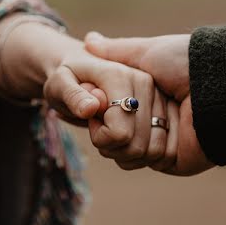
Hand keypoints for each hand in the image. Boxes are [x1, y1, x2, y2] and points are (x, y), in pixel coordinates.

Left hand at [41, 42, 171, 169]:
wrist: (81, 70)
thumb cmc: (67, 78)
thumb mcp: (58, 84)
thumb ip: (71, 95)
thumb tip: (92, 108)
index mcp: (120, 75)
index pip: (120, 132)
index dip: (100, 138)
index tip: (90, 120)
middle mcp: (146, 83)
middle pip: (138, 146)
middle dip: (112, 149)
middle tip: (98, 129)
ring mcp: (160, 96)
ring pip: (153, 152)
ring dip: (127, 154)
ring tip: (110, 135)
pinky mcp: (167, 108)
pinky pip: (162, 150)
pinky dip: (141, 154)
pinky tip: (124, 141)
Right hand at [84, 32, 213, 175]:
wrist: (219, 87)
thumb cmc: (183, 64)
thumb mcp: (145, 52)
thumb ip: (116, 51)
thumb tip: (89, 41)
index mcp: (148, 97)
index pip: (110, 109)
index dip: (100, 106)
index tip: (94, 98)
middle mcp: (153, 120)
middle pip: (112, 133)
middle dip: (110, 123)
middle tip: (113, 111)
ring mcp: (162, 141)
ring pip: (123, 151)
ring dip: (127, 136)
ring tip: (145, 119)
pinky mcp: (171, 159)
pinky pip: (142, 160)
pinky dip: (142, 148)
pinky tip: (155, 131)